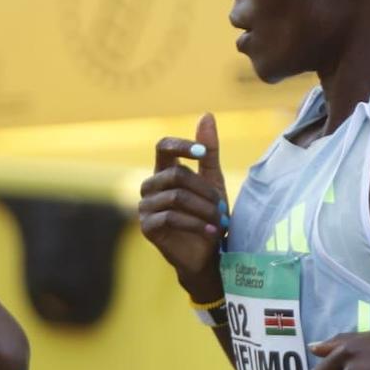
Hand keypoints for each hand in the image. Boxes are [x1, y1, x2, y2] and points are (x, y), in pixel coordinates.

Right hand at [138, 112, 229, 294]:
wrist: (207, 255)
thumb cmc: (208, 215)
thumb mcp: (213, 180)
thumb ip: (208, 151)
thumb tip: (207, 115)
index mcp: (165, 171)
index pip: (163, 146)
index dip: (181, 145)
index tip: (201, 153)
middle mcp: (151, 186)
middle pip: (176, 174)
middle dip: (204, 191)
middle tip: (222, 208)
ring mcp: (146, 207)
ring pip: (175, 196)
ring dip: (204, 209)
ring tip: (220, 222)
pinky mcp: (147, 227)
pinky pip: (170, 217)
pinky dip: (195, 223)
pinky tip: (210, 232)